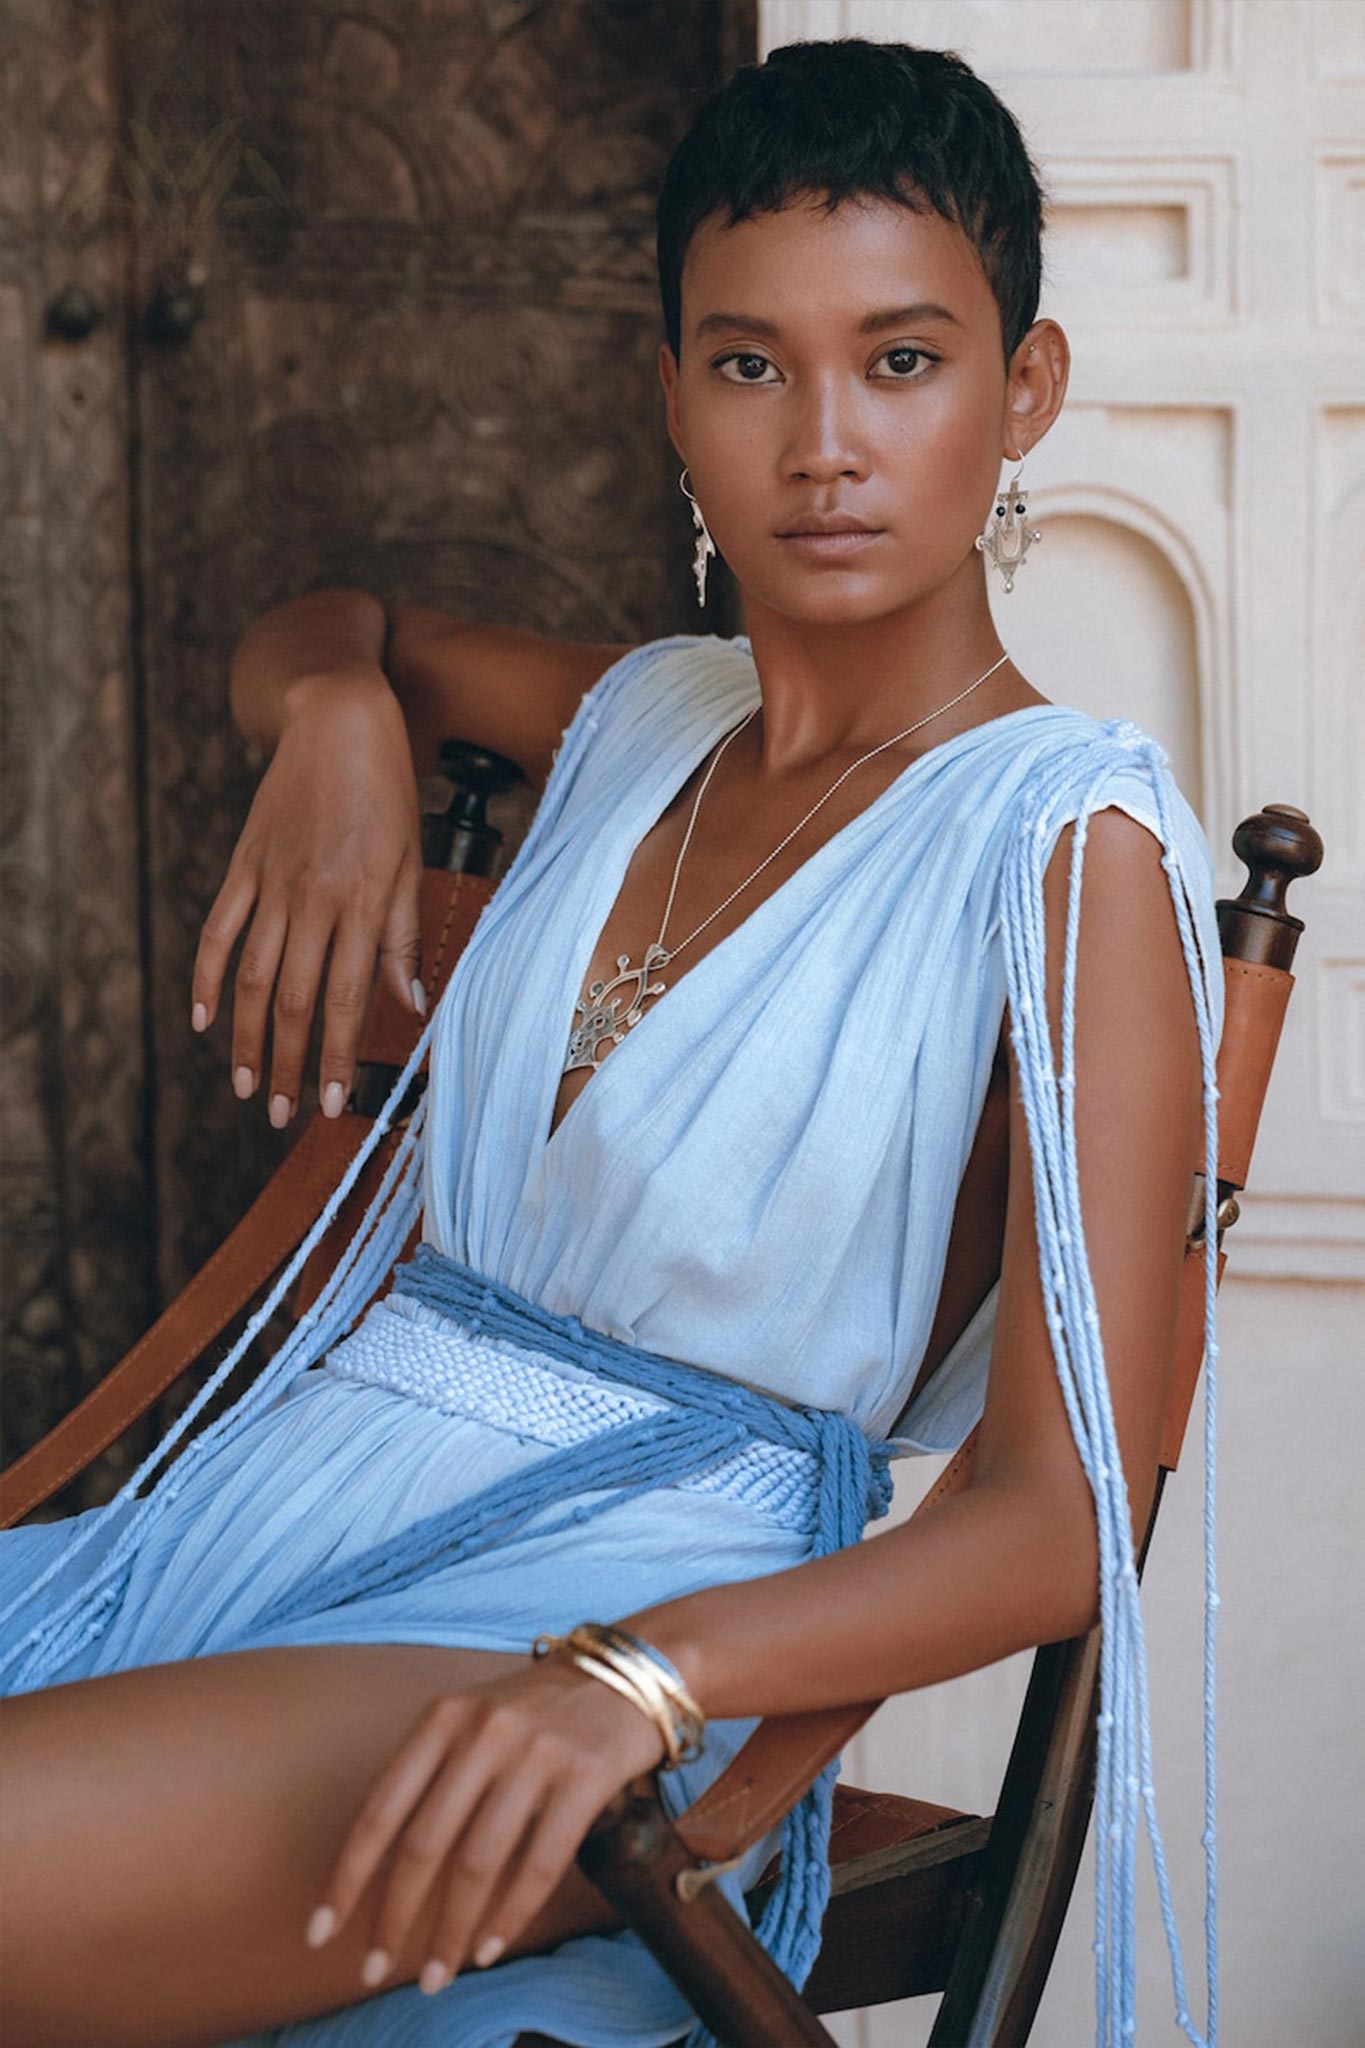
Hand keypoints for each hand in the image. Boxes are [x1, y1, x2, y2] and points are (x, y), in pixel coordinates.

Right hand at [191, 667, 423, 1125]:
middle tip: (284, 1114)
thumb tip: (409, 1003)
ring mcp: (273, 880)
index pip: (345, 998)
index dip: (335, 1057)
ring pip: (253, 976)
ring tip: (247, 1087)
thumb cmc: (389, 789)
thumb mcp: (413, 859)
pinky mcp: (244, 863)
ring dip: (248, 1038)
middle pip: (293, 999)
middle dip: (288, 1064)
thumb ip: (404, 934)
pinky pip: (219, 929)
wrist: (339, 715)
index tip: (330, 1103)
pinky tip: (205, 1021)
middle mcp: (314, 897)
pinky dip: (209, 977)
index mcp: (364, 901)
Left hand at [304, 1657, 667, 1996]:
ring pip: (477, 1864)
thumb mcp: (474, 1717)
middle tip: (375, 1970)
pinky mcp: (585, 1777)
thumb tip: (378, 1867)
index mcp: (444, 1716)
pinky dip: (509, 1916)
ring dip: (450, 1932)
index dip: (347, 1876)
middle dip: (393, 1918)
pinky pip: (539, 1864)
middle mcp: (484, 1731)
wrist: (628, 1672)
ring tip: (435, 1975)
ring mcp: (536, 1753)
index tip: (320, 1931)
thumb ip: (431, 1772)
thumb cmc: (538, 1709)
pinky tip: (488, 1948)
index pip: (381, 1808)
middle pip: (424, 1844)